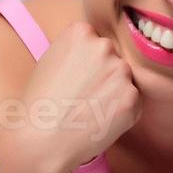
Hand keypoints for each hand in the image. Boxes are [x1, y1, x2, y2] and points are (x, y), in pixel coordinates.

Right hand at [0, 20, 140, 172]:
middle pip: (113, 58)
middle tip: (83, 96)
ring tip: (89, 110)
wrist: (41, 140)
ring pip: (124, 80)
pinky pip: (132, 101)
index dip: (86, 62)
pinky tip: (99, 120)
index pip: (95, 41)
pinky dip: (121, 112)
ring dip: (114, 93)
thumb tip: (96, 53)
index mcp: (80, 32)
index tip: (75, 77)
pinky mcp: (132, 97)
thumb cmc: (39, 104)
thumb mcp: (50, 60)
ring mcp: (121, 71)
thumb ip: (77, 50)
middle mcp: (103, 46)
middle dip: (104, 75)